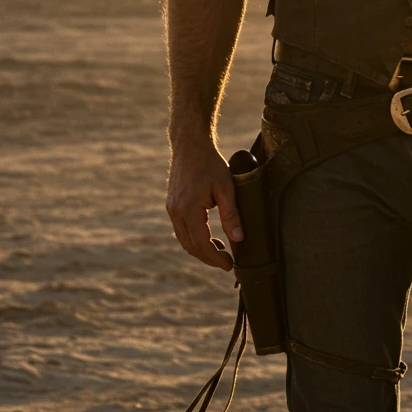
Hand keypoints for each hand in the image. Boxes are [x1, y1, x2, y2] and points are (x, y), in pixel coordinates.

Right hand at [166, 143, 243, 269]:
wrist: (190, 146)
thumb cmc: (210, 164)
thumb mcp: (226, 188)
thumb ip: (231, 214)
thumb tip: (239, 239)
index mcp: (188, 209)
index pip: (201, 244)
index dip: (215, 258)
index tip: (229, 265)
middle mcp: (176, 212)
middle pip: (191, 246)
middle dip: (209, 258)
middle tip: (227, 263)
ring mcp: (171, 209)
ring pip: (184, 240)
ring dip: (201, 250)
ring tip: (221, 252)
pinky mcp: (172, 206)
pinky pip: (182, 230)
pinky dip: (195, 239)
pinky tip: (209, 238)